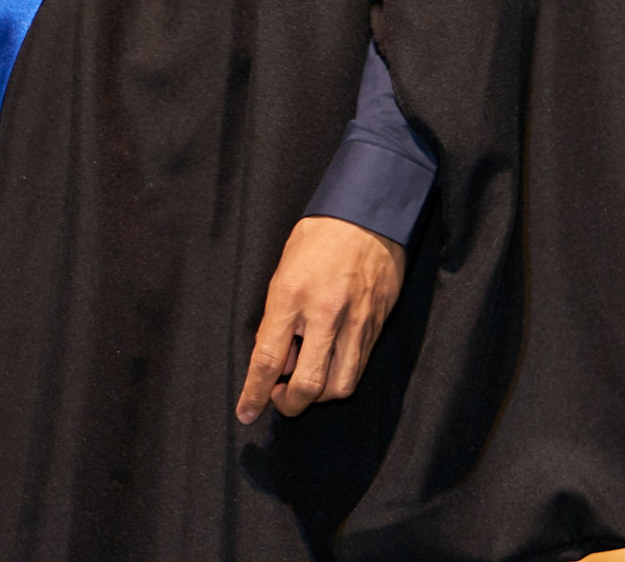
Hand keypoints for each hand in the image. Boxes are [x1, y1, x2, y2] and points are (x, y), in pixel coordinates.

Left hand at [236, 216, 404, 422]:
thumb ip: (279, 318)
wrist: (369, 212)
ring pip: (339, 385)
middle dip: (290, 404)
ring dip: (319, 395)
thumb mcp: (284, 271)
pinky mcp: (377, 322)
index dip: (254, 394)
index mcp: (292, 296)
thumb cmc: (320, 236)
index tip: (247, 412)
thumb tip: (280, 360)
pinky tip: (331, 364)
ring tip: (308, 381)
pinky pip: (359, 366)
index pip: (268, 360)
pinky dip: (341, 376)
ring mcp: (356, 320)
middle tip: (280, 397)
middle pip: (307, 384)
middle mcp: (326, 313)